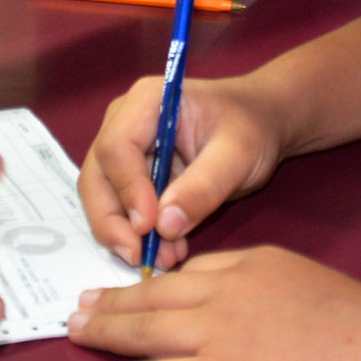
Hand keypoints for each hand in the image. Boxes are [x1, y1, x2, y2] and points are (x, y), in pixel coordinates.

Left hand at [66, 246, 360, 360]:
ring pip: (142, 329)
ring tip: (72, 333)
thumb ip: (293, 301)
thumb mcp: (329, 296)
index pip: (198, 267)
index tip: (140, 283)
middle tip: (83, 301)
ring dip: (101, 332)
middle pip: (157, 291)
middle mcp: (229, 291)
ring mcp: (217, 334)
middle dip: (115, 298)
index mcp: (260, 265)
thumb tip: (284, 323)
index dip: (160, 278)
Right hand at [78, 75, 290, 269]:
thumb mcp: (238, 154)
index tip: (149, 226)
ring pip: (105, 199)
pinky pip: (124, 210)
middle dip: (113, 222)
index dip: (127, 190)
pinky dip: (140, 236)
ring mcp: (126, 151)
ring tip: (165, 258)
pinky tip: (170, 251)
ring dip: (127, 234)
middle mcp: (125, 124)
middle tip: (140, 256)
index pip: (116, 148)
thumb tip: (164, 226)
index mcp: (146, 102)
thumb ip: (203, 187)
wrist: (262, 124)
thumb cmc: (251, 127)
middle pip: (98, 177)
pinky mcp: (134, 176)